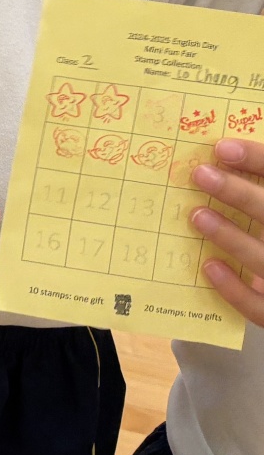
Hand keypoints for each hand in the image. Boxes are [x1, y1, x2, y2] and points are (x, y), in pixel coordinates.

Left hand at [192, 138, 263, 324]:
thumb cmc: (262, 234)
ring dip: (231, 236)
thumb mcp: (260, 209)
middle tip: (200, 174)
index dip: (258, 161)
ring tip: (196, 215)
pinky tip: (209, 266)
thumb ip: (253, 191)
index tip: (221, 148)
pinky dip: (235, 289)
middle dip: (240, 194)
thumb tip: (216, 157)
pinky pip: (259, 307)